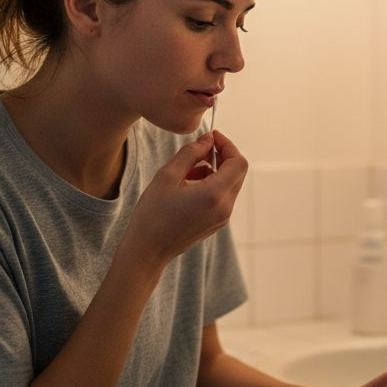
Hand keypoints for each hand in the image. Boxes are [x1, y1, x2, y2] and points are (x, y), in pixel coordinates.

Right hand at [122, 130, 247, 267]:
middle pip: (237, 172)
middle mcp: (225, 207)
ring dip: (215, 170)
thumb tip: (208, 138)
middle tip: (200, 149)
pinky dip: (212, 184)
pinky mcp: (217, 223)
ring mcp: (223, 217)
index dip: (228, 145)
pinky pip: (223, 196)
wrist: (148, 250)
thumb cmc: (153, 214)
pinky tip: (189, 184)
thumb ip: (191, 153)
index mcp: (214, 195)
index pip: (238, 162)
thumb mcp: (168, 176)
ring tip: (189, 169)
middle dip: (222, 156)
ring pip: (230, 183)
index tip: (212, 136)